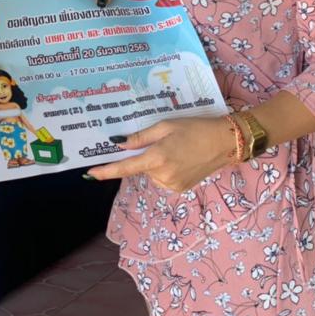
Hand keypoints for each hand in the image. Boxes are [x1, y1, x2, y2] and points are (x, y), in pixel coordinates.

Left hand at [86, 117, 233, 191]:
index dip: (106, 171)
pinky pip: (163, 179)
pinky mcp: (180, 189)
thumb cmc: (194, 128)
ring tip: (176, 149)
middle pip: (141, 167)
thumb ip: (141, 138)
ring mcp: (172, 185)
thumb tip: (118, 144)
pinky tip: (181, 159)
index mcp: (157, 157)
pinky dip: (165, 170)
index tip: (90, 175)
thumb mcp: (165, 126)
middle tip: (164, 142)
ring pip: (151, 173)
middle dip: (145, 155)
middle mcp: (162, 175)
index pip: (125, 168)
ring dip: (156, 163)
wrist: (224, 143)